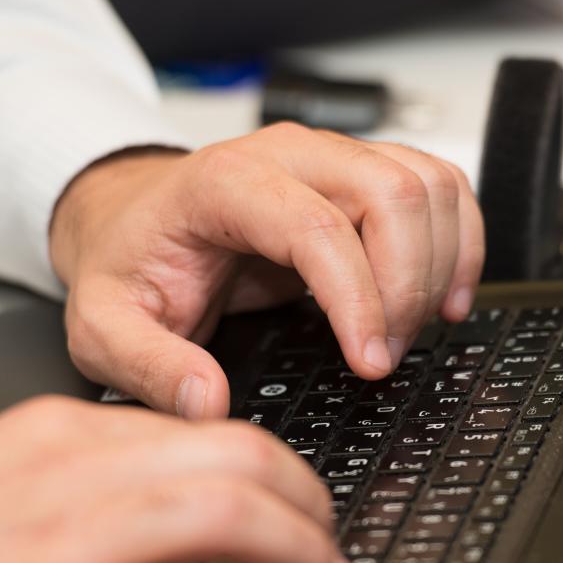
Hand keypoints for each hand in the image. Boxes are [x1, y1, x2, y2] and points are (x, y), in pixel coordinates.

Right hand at [0, 397, 353, 562]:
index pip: (203, 429)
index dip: (274, 466)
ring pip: (231, 522)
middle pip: (238, 461)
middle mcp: (79, 471)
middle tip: (330, 545)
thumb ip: (76, 467)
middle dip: (308, 503)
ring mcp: (73, 541)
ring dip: (306, 559)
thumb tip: (152, 483)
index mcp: (63, 431)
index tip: (298, 498)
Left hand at [49, 123, 484, 418]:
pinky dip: (460, 244)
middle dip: (408, 286)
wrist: (132, 220)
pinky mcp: (363, 174)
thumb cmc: (128, 264)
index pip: (319, 227)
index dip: (360, 297)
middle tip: (382, 357)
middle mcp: (288, 157)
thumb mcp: (103, 327)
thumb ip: (149, 366)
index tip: (370, 363)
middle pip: (392, 193)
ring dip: (440, 266)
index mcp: (225, 184)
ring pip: (428, 185)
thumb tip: (208, 404)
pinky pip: (441, 188)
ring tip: (408, 333)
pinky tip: (445, 299)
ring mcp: (333, 159)